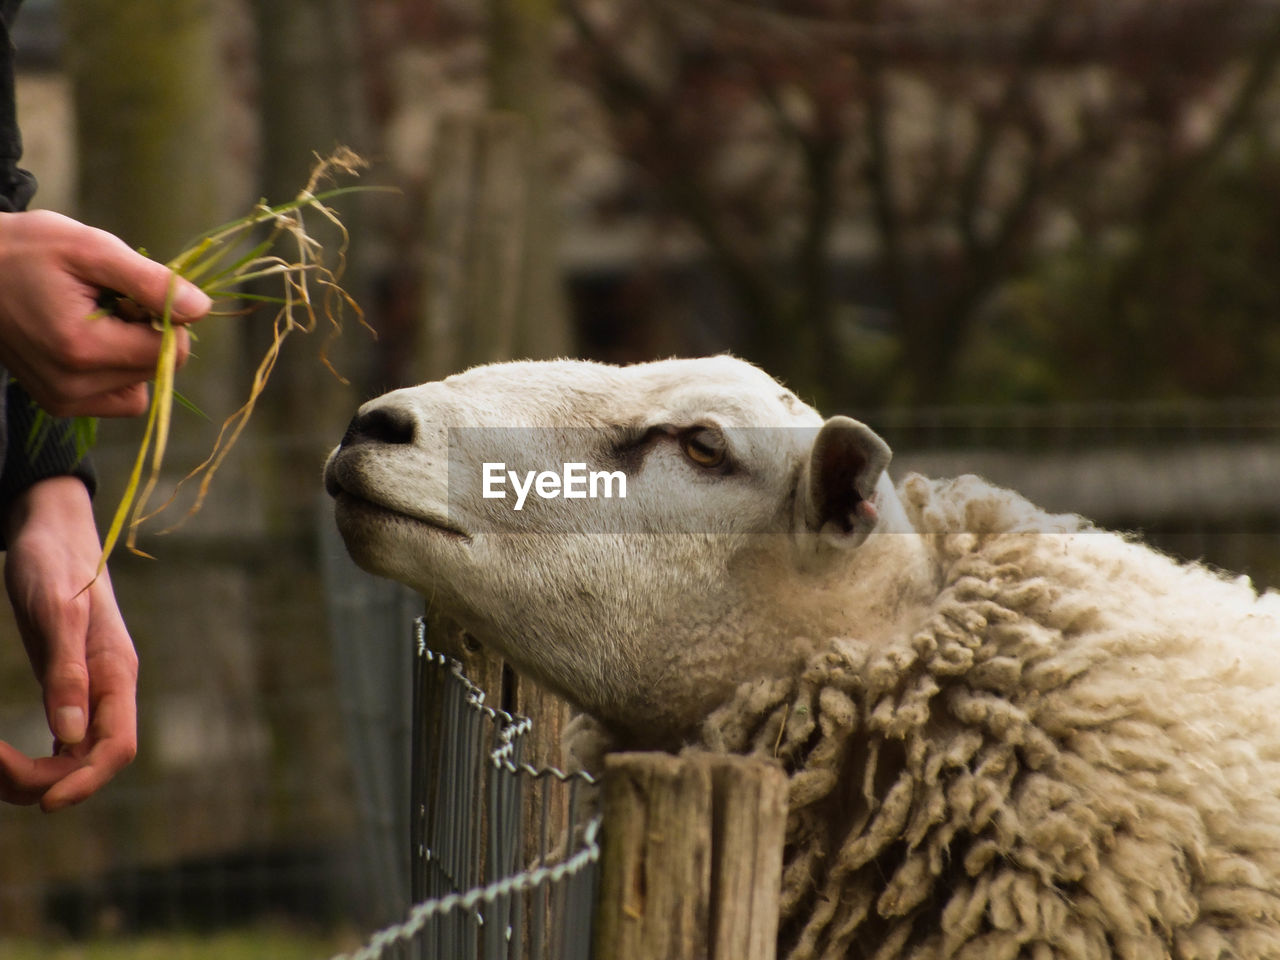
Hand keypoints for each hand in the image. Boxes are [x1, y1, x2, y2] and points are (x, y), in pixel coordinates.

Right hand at [0, 209, 210, 417]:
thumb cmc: (27, 249)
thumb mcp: (91, 248)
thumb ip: (150, 281)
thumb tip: (200, 309)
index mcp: (82, 349)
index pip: (171, 351)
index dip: (165, 316)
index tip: (128, 292)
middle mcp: (73, 387)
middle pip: (158, 368)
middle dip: (146, 332)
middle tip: (106, 301)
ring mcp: (64, 401)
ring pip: (143, 385)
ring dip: (133, 351)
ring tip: (93, 318)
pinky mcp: (60, 405)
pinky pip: (120, 397)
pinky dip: (118, 370)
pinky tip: (89, 339)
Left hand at [0, 476, 137, 810]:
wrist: (51, 531)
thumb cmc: (54, 563)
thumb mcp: (57, 613)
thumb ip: (67, 672)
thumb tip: (71, 735)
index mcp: (117, 672)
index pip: (118, 747)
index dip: (86, 782)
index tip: (45, 803)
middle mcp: (109, 688)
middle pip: (94, 760)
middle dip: (47, 781)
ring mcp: (90, 689)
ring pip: (74, 756)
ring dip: (36, 773)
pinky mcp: (69, 685)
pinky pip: (61, 740)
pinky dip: (34, 757)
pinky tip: (8, 758)